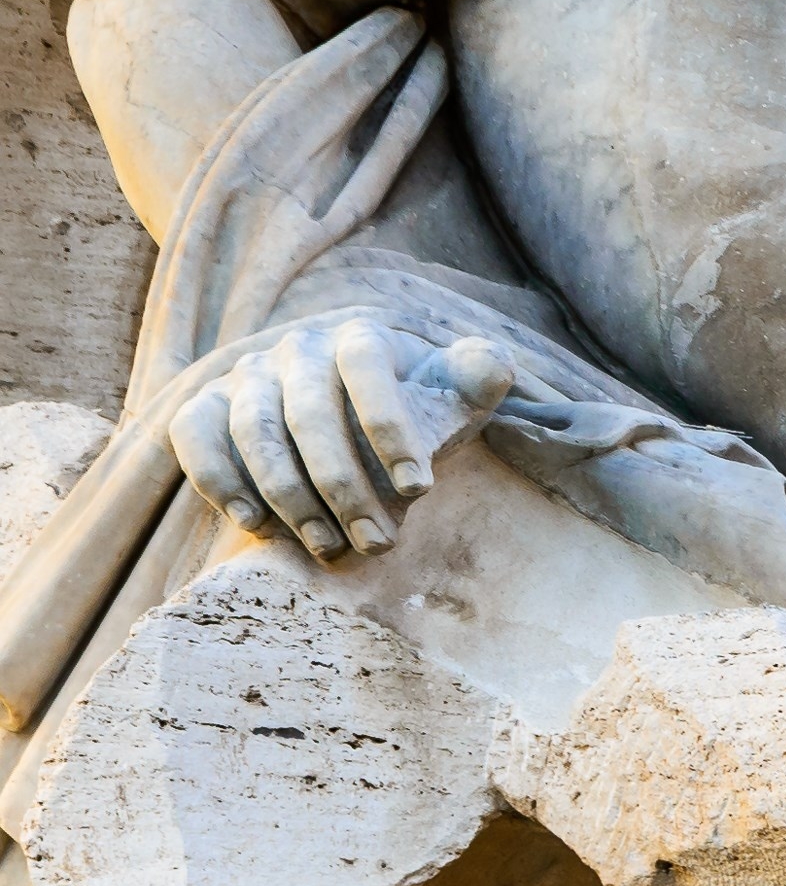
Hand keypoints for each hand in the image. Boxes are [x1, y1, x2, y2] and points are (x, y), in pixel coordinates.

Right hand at [171, 314, 513, 559]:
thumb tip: (491, 367)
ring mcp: (246, 377)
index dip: (389, 425)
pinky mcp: (205, 407)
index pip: (366, 366)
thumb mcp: (453, 392)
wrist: (352, 409)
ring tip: (329, 547)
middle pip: (309, 413)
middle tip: (377, 543)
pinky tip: (255, 523)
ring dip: (291, 498)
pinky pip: (194, 437)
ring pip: (255, 433)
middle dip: (344, 486)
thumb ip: (478, 376)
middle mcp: (296, 349)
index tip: (420, 488)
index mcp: (359, 338)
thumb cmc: (414, 405)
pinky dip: (220, 480)